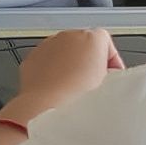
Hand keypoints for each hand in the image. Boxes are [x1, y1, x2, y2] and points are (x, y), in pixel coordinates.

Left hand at [0, 30, 119, 123]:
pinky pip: (47, 62)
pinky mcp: (33, 57)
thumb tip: (111, 79)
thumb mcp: (111, 86)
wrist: (48, 108)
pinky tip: (58, 92)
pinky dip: (52, 73)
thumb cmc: (80, 98)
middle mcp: (68, 37)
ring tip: (75, 92)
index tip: (111, 78)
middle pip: (84, 46)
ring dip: (70, 68)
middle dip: (89, 64)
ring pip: (64, 53)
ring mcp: (48, 45)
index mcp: (91, 39)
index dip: (111, 63)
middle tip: (93, 86)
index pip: (106, 42)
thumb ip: (112, 74)